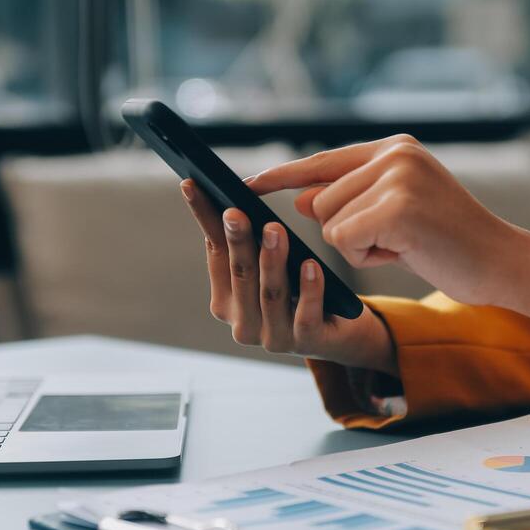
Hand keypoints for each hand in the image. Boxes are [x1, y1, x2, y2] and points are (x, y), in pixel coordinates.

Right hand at [180, 179, 397, 373]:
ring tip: (275, 229)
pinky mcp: (306, 343)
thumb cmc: (297, 291)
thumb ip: (249, 244)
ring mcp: (273, 337)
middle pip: (240, 275)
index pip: (214, 252)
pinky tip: (311, 265)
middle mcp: (243, 323)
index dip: (204, 218)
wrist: (337, 333)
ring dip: (271, 260)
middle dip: (237, 242)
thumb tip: (231, 200)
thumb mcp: (269, 266)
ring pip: (270, 294)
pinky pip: (305, 315)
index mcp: (226, 301)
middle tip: (236, 211)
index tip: (192, 187)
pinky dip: (308, 289)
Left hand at [247, 135, 529, 333]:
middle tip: (395, 239)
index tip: (246, 184)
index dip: (283, 174)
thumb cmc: (447, 242)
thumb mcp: (392, 216)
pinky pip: (345, 240)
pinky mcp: (398, 206)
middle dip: (347, 231)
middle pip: (321, 199)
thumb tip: (298, 200)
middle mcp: (394, 153)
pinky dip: (368, 257)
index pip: (323, 160)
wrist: (502, 262)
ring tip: (404, 243)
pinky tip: (405, 252)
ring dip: (359, 246)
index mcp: (393, 148)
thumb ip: (348, 202)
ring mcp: (398, 176)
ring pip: (330, 221)